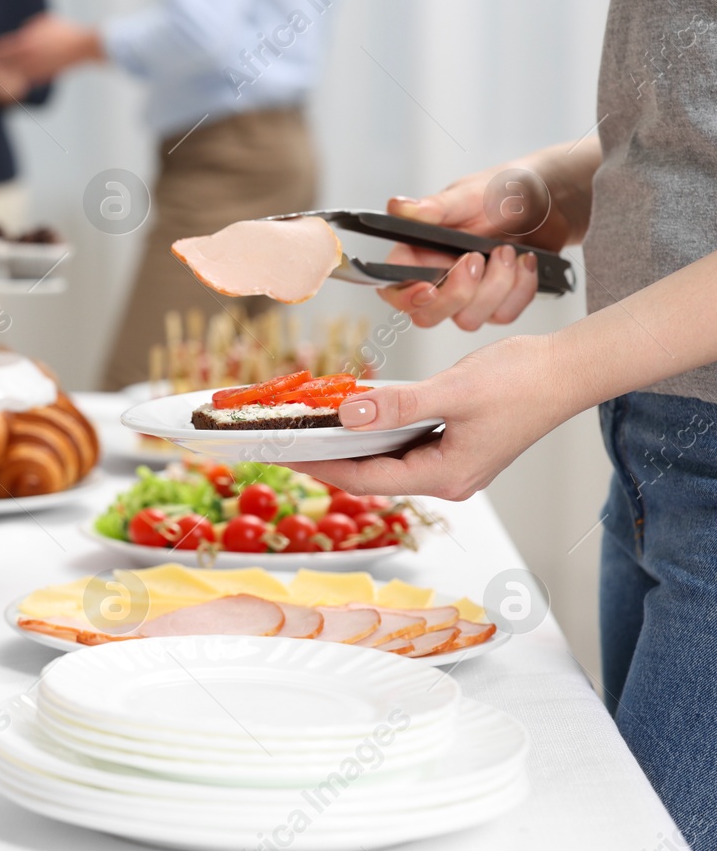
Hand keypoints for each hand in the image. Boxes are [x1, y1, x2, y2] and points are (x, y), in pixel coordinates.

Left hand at [0, 13, 102, 83]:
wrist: (83, 46)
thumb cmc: (65, 31)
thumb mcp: (45, 22)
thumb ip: (30, 27)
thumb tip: (22, 31)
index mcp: (27, 42)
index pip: (4, 48)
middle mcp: (29, 57)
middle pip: (5, 64)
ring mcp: (36, 69)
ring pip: (14, 75)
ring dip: (3, 76)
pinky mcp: (44, 77)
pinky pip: (27, 81)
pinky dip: (18, 82)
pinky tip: (13, 82)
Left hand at [290, 335, 573, 500]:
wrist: (567, 370)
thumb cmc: (522, 381)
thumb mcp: (452, 390)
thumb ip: (398, 405)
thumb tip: (348, 415)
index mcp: (446, 476)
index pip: (366, 479)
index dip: (320, 467)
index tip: (282, 454)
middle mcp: (448, 479)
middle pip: (373, 476)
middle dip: (329, 459)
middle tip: (285, 441)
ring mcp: (454, 465)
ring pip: (389, 461)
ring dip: (353, 446)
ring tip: (311, 429)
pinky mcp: (457, 447)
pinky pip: (406, 446)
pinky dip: (379, 433)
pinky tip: (356, 417)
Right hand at [381, 159, 570, 330]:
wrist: (546, 201)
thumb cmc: (501, 192)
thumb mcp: (468, 196)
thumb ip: (434, 207)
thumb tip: (399, 207)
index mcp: (417, 253)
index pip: (393, 289)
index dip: (404, 298)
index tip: (428, 289)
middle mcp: (437, 278)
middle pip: (427, 316)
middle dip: (458, 294)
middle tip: (477, 259)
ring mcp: (467, 296)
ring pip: (469, 319)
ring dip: (496, 286)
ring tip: (509, 251)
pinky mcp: (496, 303)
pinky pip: (503, 315)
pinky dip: (520, 289)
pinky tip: (525, 262)